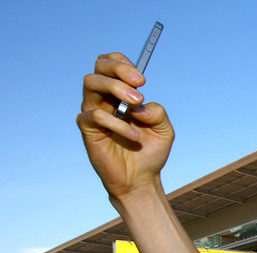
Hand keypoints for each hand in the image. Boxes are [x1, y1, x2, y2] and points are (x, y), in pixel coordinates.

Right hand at [77, 53, 173, 200]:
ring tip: (136, 105)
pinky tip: (134, 137)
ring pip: (91, 83)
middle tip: (140, 85)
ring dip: (116, 88)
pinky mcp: (87, 129)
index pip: (111, 64)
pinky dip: (117, 123)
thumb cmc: (150, 152)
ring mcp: (93, 112)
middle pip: (99, 67)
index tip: (141, 78)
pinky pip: (95, 115)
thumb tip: (139, 105)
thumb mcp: (164, 130)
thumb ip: (158, 112)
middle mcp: (104, 99)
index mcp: (120, 94)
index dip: (122, 63)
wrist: (141, 179)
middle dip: (118, 69)